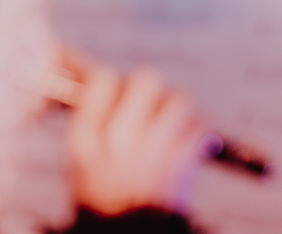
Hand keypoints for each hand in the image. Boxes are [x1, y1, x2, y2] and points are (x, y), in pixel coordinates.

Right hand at [65, 58, 205, 214]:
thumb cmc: (105, 202)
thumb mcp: (82, 163)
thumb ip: (95, 122)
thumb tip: (111, 82)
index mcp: (86, 138)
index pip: (103, 79)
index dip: (116, 82)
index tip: (121, 92)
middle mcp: (118, 139)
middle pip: (146, 79)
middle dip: (152, 90)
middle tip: (151, 106)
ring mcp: (152, 150)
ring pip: (179, 97)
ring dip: (179, 108)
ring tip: (173, 125)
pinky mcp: (182, 163)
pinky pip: (199, 126)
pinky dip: (198, 132)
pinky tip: (189, 144)